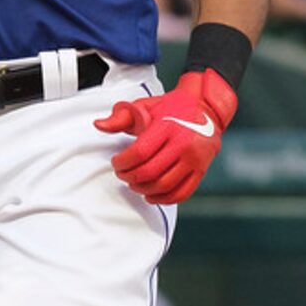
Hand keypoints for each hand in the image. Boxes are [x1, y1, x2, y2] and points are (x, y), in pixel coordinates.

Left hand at [94, 69, 237, 206]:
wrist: (206, 108)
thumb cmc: (171, 108)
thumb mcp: (146, 106)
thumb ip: (121, 117)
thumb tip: (98, 125)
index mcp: (168, 126)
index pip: (139, 153)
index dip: (122, 163)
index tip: (116, 162)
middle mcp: (184, 143)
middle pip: (150, 172)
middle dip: (130, 177)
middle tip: (122, 174)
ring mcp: (195, 159)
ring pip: (164, 186)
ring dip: (143, 189)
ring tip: (134, 183)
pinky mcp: (202, 170)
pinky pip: (181, 193)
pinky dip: (163, 199)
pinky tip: (151, 195)